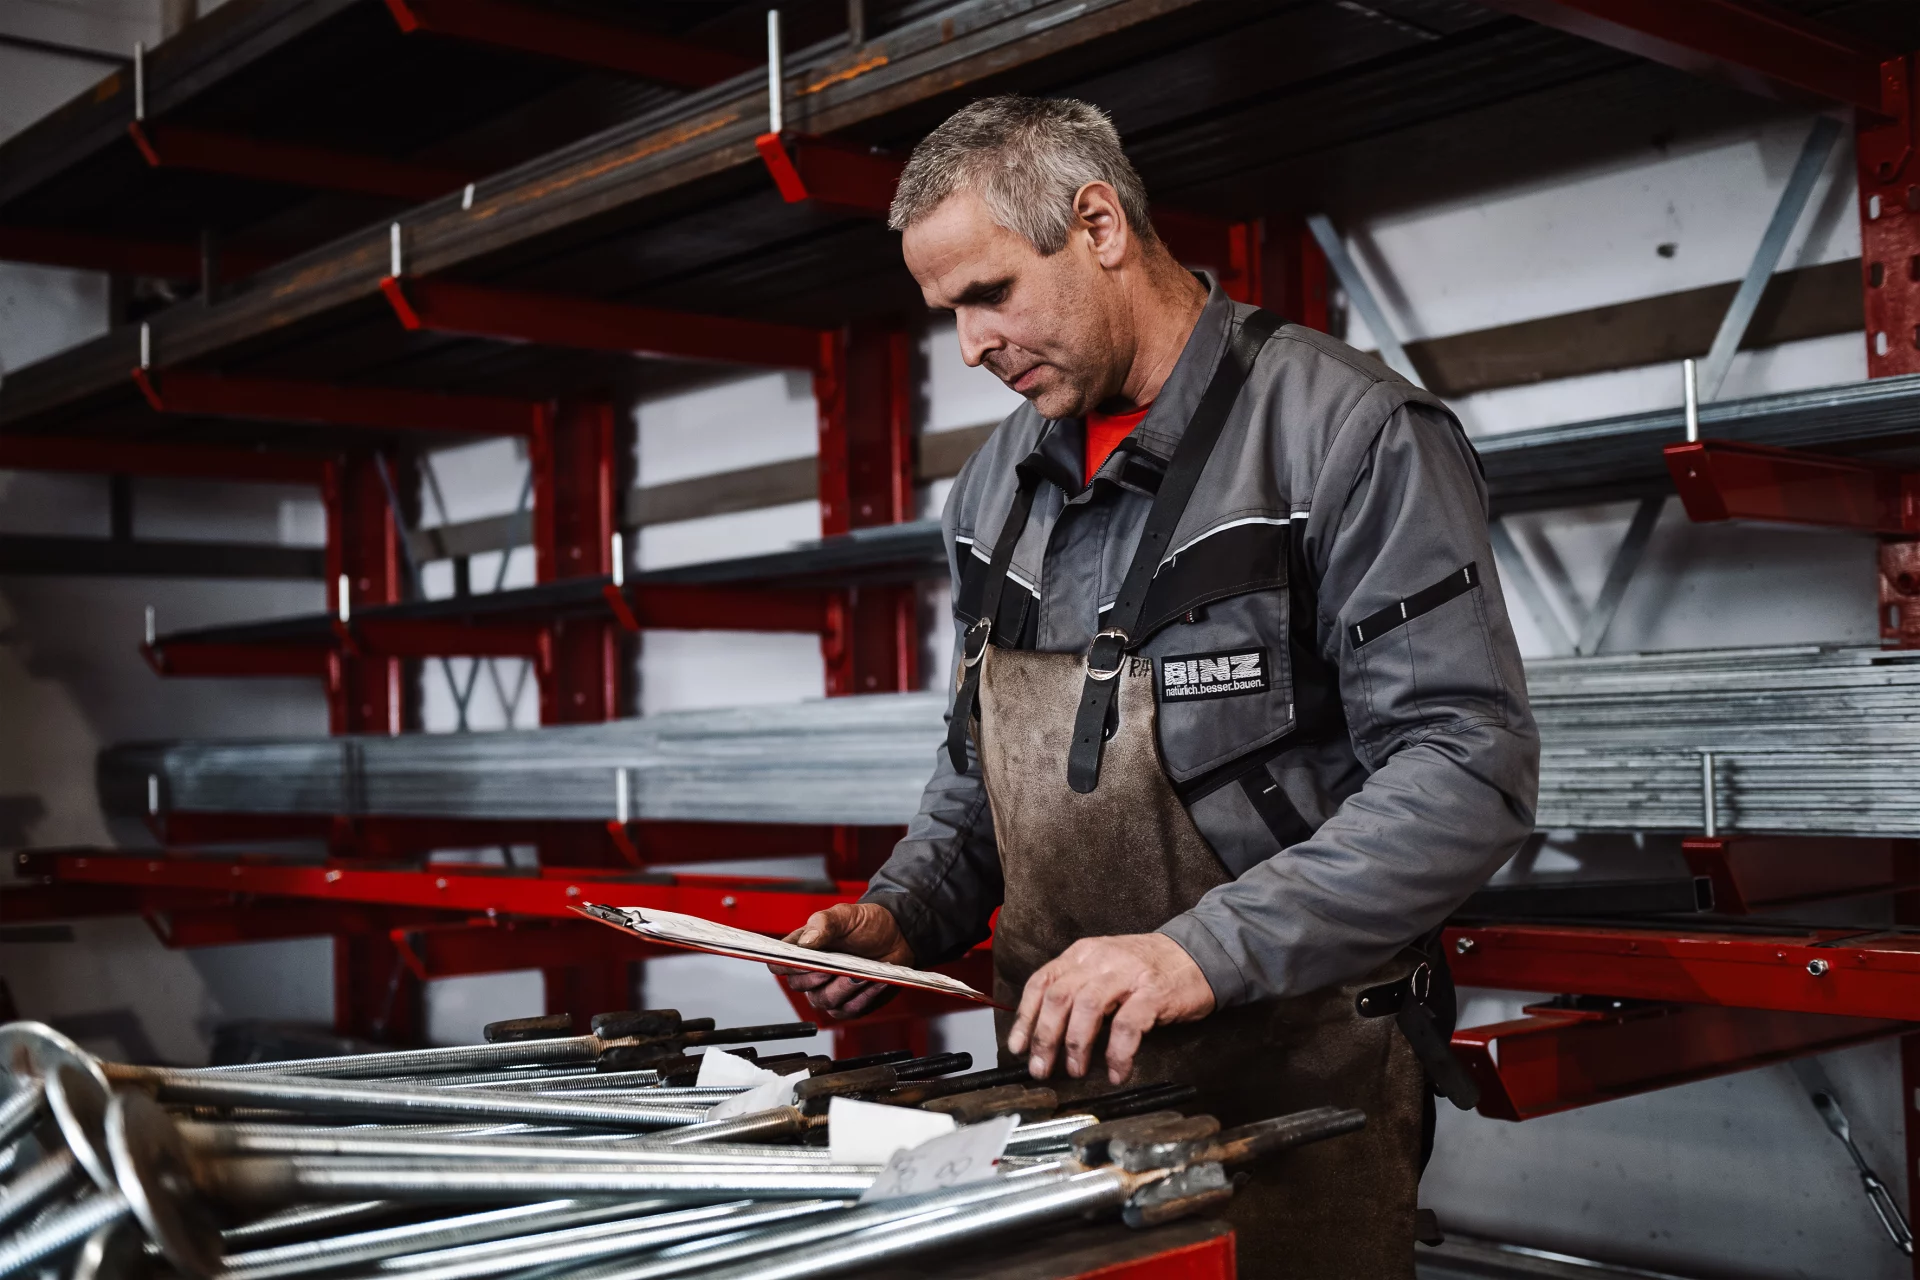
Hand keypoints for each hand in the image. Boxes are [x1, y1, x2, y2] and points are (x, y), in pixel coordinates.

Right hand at [771, 903, 914, 1020]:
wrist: (895, 936)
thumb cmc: (866, 924)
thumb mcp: (846, 915)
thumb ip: (824, 923)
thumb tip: (806, 942)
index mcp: (803, 949)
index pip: (779, 964)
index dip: (785, 965)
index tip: (804, 961)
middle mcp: (812, 973)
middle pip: (799, 985)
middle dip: (818, 976)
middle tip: (836, 967)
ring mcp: (829, 990)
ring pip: (825, 1000)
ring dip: (844, 987)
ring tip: (861, 974)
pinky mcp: (849, 1005)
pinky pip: (849, 1009)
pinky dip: (864, 996)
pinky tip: (875, 981)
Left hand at [1006, 933, 1214, 1084]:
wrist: (1200, 953)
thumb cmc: (1149, 968)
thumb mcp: (1105, 967)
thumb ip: (1078, 988)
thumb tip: (1047, 1030)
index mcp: (1083, 953)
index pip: (1042, 982)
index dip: (1025, 1017)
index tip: (1018, 1047)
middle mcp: (1100, 959)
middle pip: (1059, 997)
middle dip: (1045, 1037)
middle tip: (1041, 1069)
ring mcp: (1127, 974)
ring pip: (1087, 1007)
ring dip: (1076, 1045)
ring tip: (1076, 1071)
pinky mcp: (1154, 992)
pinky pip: (1128, 1025)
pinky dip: (1118, 1053)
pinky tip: (1117, 1072)